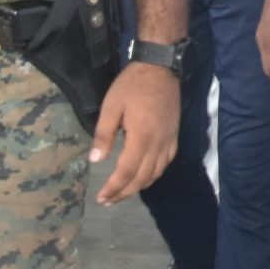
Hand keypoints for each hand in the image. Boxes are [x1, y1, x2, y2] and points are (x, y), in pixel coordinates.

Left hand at [90, 63, 179, 204]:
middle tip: (107, 201)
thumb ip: (104, 135)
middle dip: (124, 192)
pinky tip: (144, 176)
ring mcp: (169, 141)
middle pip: (142, 178)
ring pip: (155, 173)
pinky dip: (154, 175)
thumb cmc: (132, 85)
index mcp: (142, 137)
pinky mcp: (174, 136)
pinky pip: (166, 163)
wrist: (160, 67)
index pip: (127, 172)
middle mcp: (158, 144)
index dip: (114, 188)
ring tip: (122, 192)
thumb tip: (95, 160)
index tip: (101, 198)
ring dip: (138, 187)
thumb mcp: (112, 106)